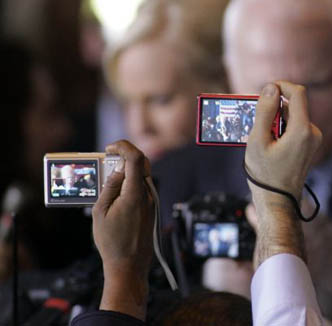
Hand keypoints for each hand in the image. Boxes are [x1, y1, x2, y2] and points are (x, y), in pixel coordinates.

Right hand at [92, 140, 153, 319]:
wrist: (130, 264)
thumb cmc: (113, 242)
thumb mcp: (100, 212)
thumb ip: (110, 187)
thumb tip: (118, 170)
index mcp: (135, 193)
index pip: (136, 158)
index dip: (124, 147)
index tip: (110, 147)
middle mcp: (147, 194)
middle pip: (142, 163)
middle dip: (125, 155)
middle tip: (107, 158)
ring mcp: (151, 201)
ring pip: (141, 175)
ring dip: (127, 169)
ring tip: (109, 174)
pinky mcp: (150, 207)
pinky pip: (141, 187)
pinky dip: (130, 181)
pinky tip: (116, 189)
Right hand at [245, 82, 321, 265]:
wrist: (278, 201)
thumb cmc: (265, 174)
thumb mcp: (257, 140)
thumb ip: (264, 111)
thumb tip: (271, 87)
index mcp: (302, 130)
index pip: (297, 92)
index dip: (281, 86)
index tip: (264, 92)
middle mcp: (312, 132)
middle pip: (293, 105)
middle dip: (273, 107)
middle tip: (255, 120)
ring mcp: (313, 140)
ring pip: (292, 116)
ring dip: (275, 119)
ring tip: (260, 137)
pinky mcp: (309, 145)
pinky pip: (294, 127)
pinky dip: (280, 128)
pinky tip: (267, 143)